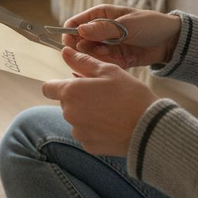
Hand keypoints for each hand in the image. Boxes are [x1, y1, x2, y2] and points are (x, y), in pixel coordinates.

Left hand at [42, 48, 159, 156]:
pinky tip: (113, 125)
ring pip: (76, 119)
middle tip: (104, 95)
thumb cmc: (130, 96)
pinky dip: (96, 129)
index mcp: (71, 92)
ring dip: (87, 114)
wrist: (149, 129)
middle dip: (79, 98)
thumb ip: (83, 62)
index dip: (58, 84)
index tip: (75, 84)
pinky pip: (87, 134)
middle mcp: (69, 113)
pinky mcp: (88, 145)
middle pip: (66, 103)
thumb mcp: (109, 71)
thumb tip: (65, 51)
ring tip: (112, 111)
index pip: (48, 87)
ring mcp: (78, 132)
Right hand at [61, 5, 181, 68]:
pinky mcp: (114, 59)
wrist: (170, 41)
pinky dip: (108, 65)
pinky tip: (120, 60)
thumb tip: (80, 30)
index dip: (69, 34)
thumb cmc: (150, 25)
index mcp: (100, 15)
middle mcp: (99, 31)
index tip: (72, 44)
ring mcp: (106, 46)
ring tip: (113, 54)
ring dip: (98, 58)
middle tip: (101, 50)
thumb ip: (104, 29)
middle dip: (85, 49)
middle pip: (78, 43)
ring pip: (89, 56)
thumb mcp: (127, 24)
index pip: (74, 24)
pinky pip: (102, 65)